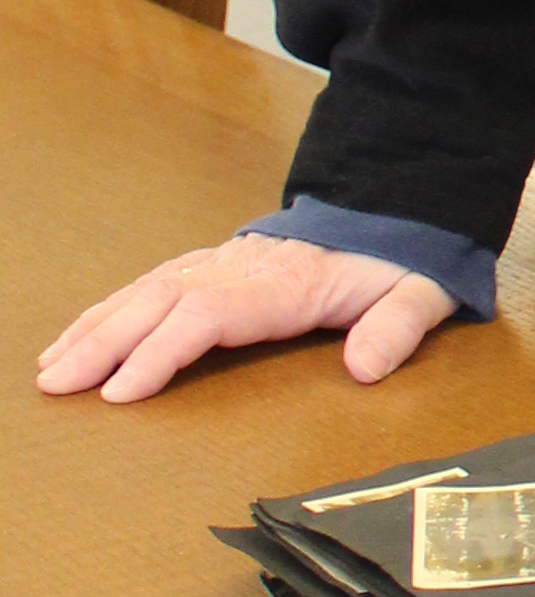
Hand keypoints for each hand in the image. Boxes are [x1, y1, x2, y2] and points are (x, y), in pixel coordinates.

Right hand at [36, 237, 459, 403]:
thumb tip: (366, 368)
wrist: (400, 205)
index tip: (120, 390)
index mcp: (288, 282)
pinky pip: (155, 282)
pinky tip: (81, 333)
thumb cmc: (404, 257)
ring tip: (51, 367)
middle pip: (162, 302)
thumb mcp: (421, 289)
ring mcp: (226, 261)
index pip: (209, 315)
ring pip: (148, 290)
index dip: (161, 351)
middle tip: (56, 385)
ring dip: (97, 328)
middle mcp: (244, 267)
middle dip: (104, 344)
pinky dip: (112, 308)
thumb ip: (398, 327)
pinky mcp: (219, 262)